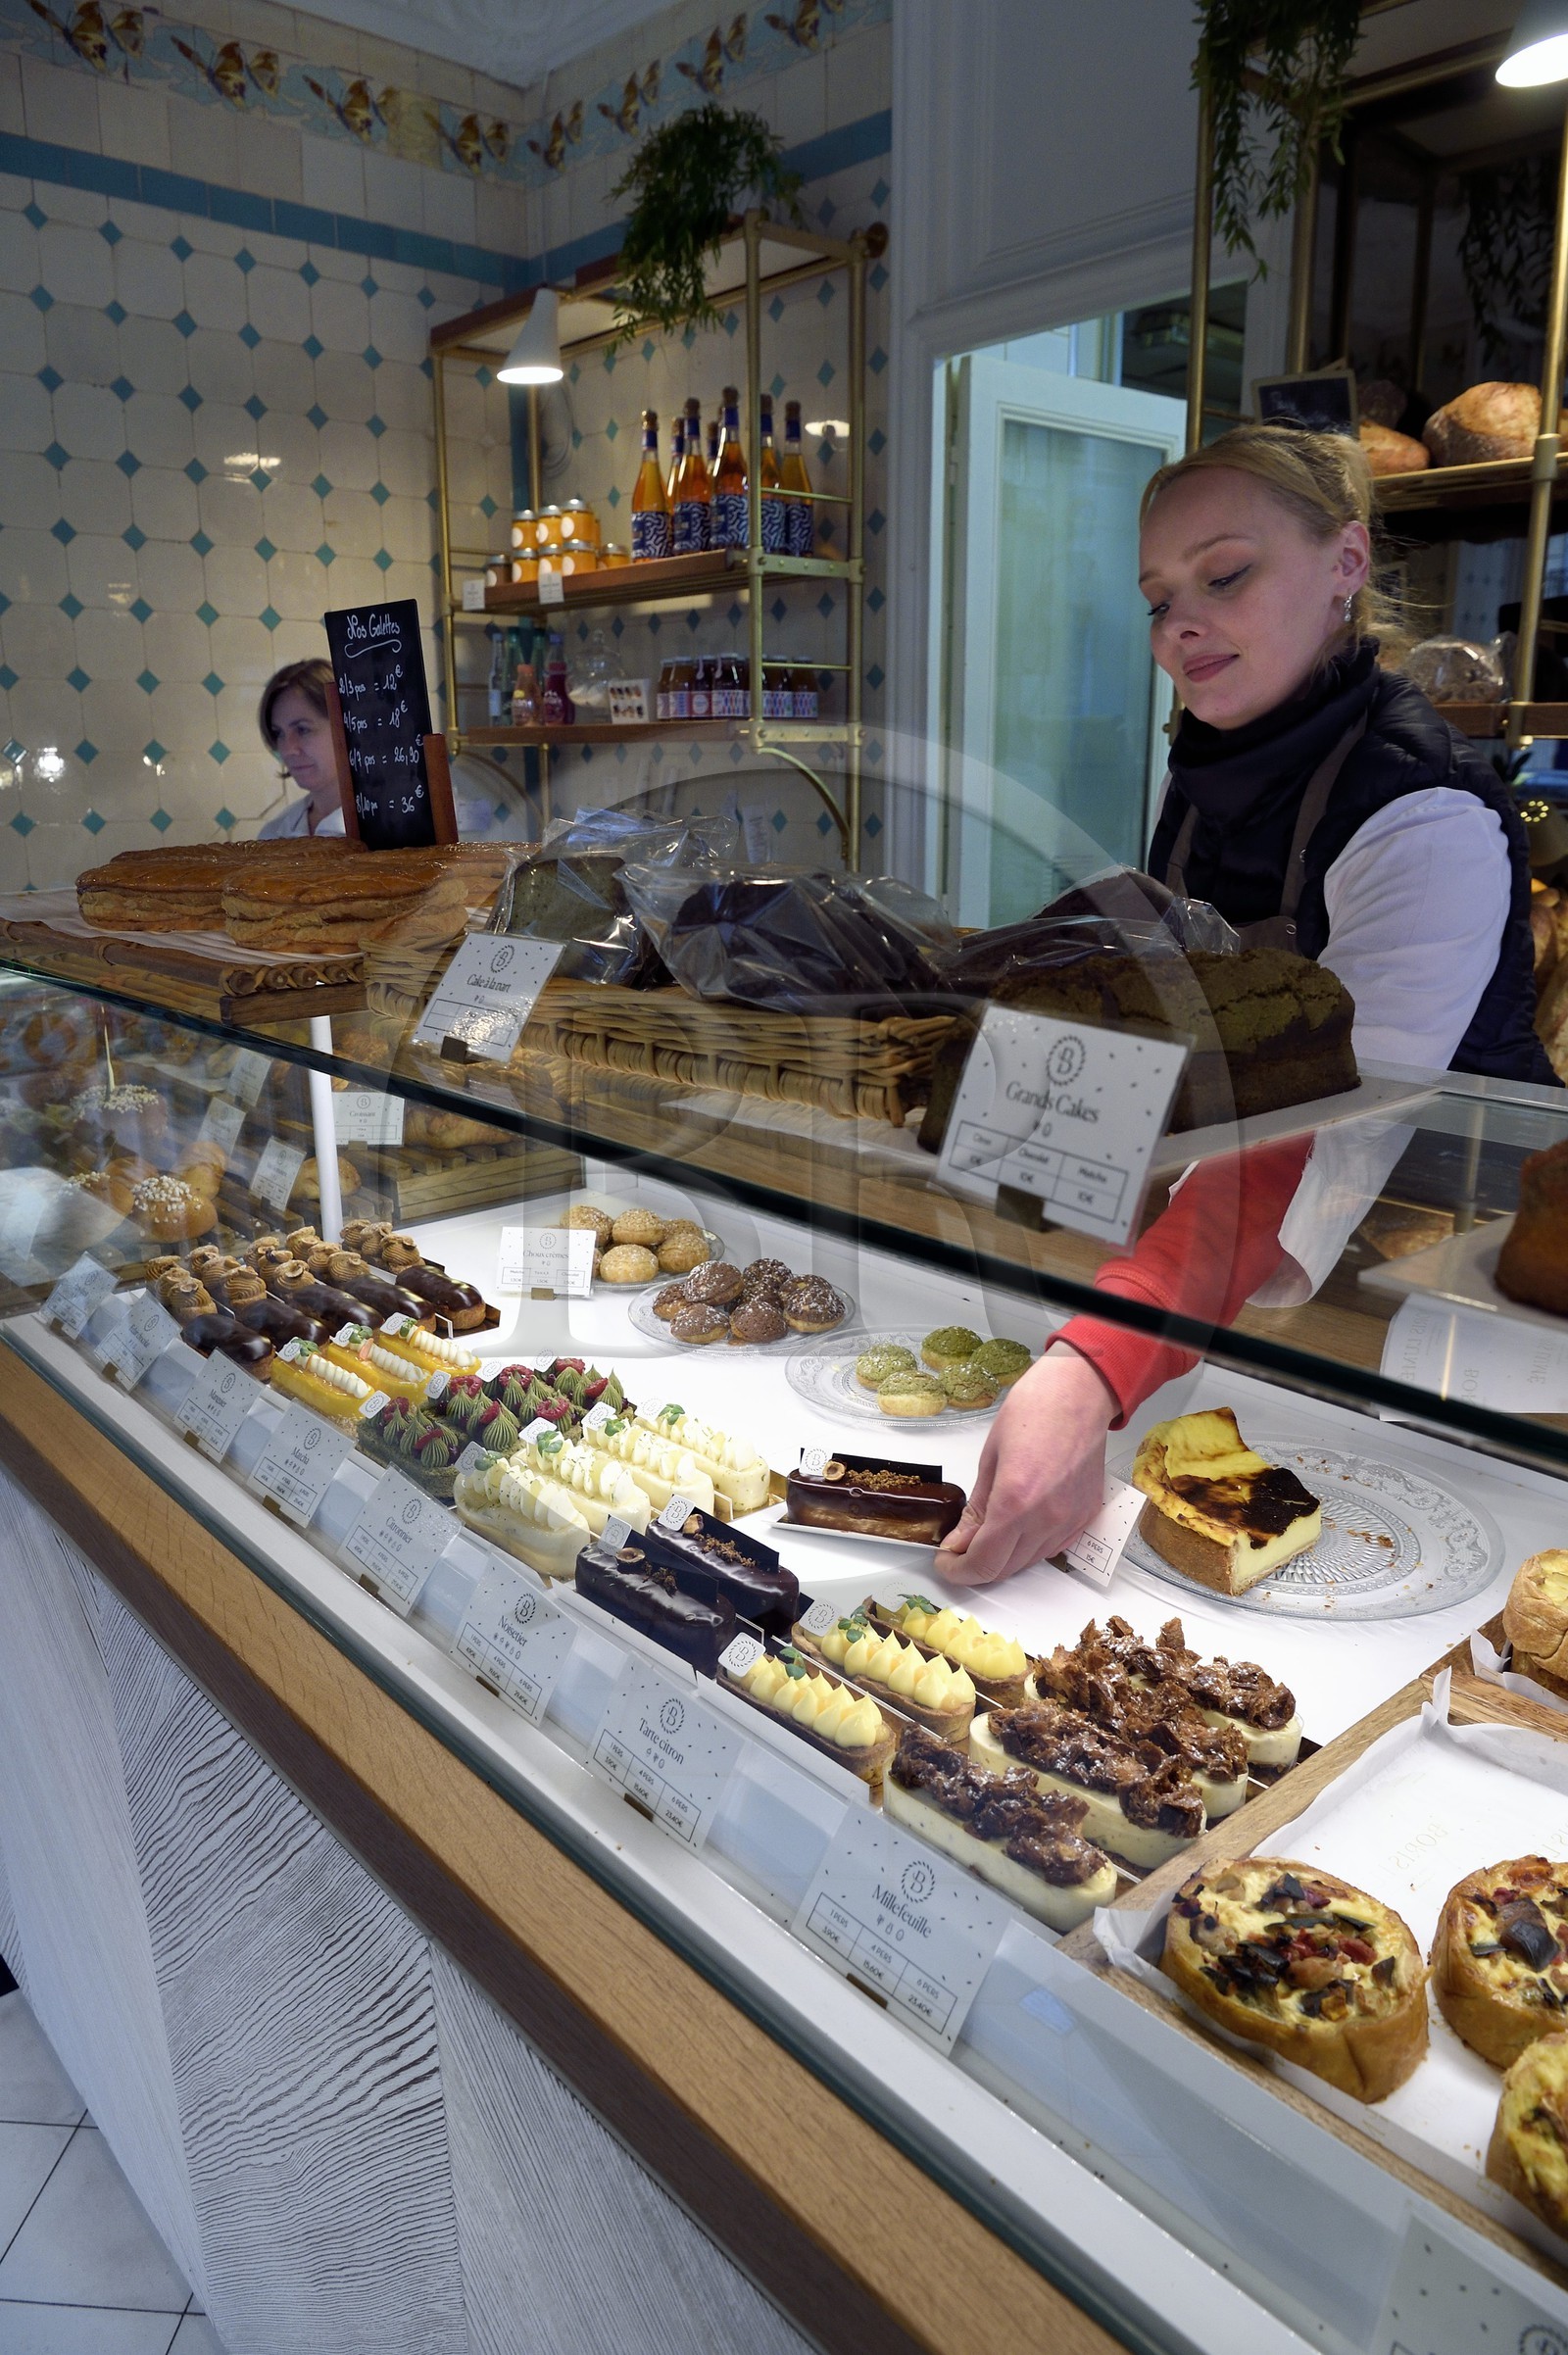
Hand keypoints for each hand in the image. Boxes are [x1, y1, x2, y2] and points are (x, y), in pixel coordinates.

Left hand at [936, 1345, 1116, 1586]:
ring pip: (1030, 1562)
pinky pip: (1054, 1547)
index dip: (958, 1571)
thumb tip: (959, 1541)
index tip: (946, 1562)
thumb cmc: (1032, 1411)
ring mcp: (1071, 1521)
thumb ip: (976, 1508)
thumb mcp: (990, 1459)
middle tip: (959, 1549)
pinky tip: (1019, 1526)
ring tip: (988, 1534)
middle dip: (977, 1566)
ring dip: (1004, 1557)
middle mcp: (1047, 1520)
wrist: (1079, 1392)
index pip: (983, 1563)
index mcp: (1015, 1502)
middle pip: (1006, 1569)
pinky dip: (1031, 1546)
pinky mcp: (1087, 1515)